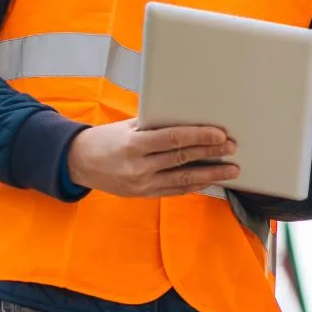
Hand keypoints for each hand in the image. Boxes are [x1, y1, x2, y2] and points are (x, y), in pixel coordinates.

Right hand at [67, 119, 238, 196]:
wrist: (80, 163)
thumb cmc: (106, 138)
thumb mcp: (127, 126)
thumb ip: (155, 124)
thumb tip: (187, 116)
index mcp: (134, 145)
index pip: (174, 139)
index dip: (200, 136)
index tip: (220, 134)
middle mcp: (139, 167)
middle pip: (183, 159)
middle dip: (211, 153)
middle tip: (232, 149)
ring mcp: (143, 184)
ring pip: (184, 179)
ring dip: (211, 174)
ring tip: (232, 170)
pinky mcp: (145, 194)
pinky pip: (176, 190)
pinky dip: (196, 184)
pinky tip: (211, 179)